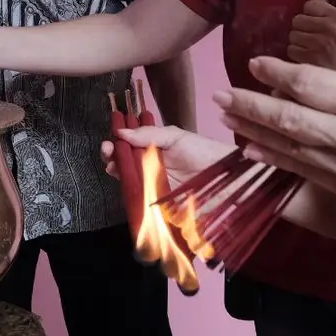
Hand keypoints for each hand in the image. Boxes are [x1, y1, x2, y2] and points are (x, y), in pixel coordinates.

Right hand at [100, 125, 229, 189]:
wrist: (227, 178)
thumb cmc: (204, 152)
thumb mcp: (176, 137)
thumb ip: (149, 134)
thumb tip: (120, 131)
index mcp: (154, 148)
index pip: (129, 144)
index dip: (117, 142)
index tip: (110, 140)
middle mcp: (151, 166)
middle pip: (124, 162)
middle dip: (111, 156)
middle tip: (108, 152)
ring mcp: (153, 185)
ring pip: (128, 180)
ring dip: (117, 172)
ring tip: (113, 166)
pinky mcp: (158, 204)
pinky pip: (140, 200)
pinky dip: (130, 194)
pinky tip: (125, 185)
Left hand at [214, 56, 335, 238]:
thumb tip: (297, 83)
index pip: (312, 84)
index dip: (278, 72)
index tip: (254, 63)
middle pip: (291, 118)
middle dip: (250, 105)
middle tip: (222, 93)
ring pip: (290, 147)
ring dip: (253, 131)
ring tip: (228, 115)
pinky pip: (302, 171)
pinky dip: (273, 157)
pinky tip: (251, 147)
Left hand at [287, 0, 335, 72]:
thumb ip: (324, 4)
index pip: (309, 5)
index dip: (310, 14)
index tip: (317, 23)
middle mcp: (329, 29)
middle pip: (297, 20)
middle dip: (302, 28)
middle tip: (312, 37)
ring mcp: (319, 45)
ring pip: (292, 35)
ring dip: (298, 41)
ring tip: (311, 47)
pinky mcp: (310, 60)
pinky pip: (291, 50)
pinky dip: (297, 53)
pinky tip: (308, 56)